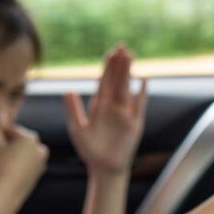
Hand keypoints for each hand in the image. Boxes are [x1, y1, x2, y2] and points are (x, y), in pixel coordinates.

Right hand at [0, 124, 48, 201]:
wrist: (6, 195)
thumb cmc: (1, 167)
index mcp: (31, 138)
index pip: (11, 130)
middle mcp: (39, 149)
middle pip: (16, 143)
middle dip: (1, 144)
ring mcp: (39, 164)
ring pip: (19, 155)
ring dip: (6, 154)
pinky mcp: (36, 177)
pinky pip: (22, 166)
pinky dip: (12, 165)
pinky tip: (0, 169)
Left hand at [64, 44, 146, 175]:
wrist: (105, 167)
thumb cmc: (90, 150)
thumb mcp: (78, 129)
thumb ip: (73, 109)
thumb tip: (68, 90)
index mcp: (99, 106)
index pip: (104, 81)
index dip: (107, 67)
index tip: (110, 52)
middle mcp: (113, 106)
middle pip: (117, 80)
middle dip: (119, 64)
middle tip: (122, 46)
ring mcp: (125, 113)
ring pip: (127, 88)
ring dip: (129, 73)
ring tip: (131, 56)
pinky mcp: (135, 123)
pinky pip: (140, 105)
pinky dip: (142, 93)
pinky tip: (144, 80)